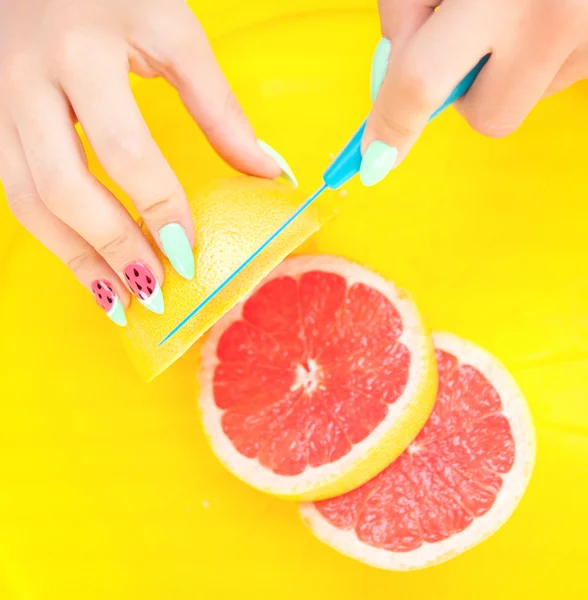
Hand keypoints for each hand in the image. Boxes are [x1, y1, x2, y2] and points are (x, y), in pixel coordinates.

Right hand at [0, 0, 295, 324]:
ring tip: (115, 301)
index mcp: (83, 52)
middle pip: (63, 187)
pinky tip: (85, 263)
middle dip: (111, 248)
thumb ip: (219, 106)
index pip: (124, 150)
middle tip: (152, 290)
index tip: (187, 252)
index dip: (158, 208)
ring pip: (27, 200)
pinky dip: (52, 236)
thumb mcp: (174, 33)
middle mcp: (28, 79)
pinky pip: (13, 192)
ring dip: (73, 259)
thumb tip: (266, 171)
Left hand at [360, 0, 587, 185]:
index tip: (374, 158)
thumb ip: (405, 10)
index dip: (391, 125)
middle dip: (462, 93)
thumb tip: (393, 76)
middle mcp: (561, 20)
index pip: (422, 83)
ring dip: (503, 69)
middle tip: (462, 42)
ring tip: (510, 5)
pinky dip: (536, 54)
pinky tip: (539, 6)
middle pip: (487, 116)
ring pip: (524, 98)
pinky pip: (556, 75)